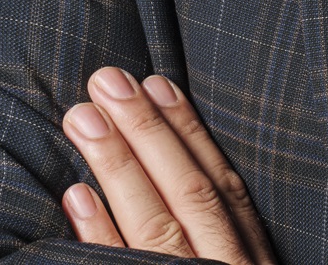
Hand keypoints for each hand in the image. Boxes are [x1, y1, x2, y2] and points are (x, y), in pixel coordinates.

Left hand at [60, 66, 275, 262]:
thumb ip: (224, 235)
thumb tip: (182, 162)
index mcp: (250, 257)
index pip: (221, 184)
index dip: (189, 131)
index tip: (157, 84)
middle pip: (189, 192)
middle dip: (147, 130)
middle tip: (107, 81)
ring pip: (155, 224)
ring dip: (117, 166)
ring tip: (82, 119)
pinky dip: (101, 235)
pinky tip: (77, 196)